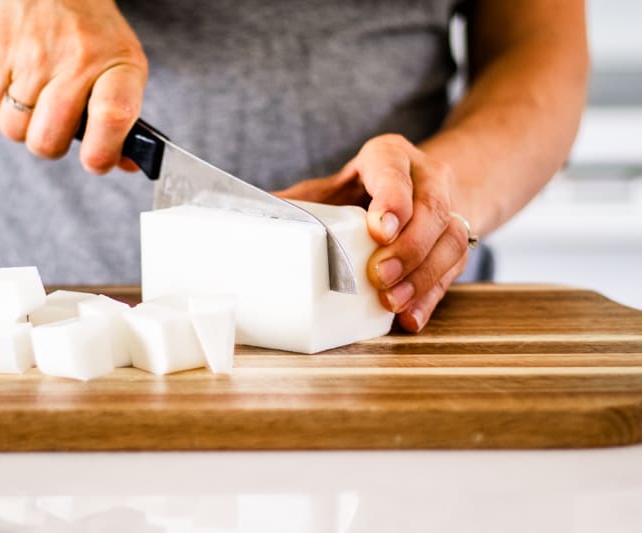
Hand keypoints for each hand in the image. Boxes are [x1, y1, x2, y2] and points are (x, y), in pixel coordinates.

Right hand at [0, 0, 146, 173]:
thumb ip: (124, 120)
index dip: (102, 152)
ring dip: (23, 125)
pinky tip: (16, 80)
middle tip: (57, 125)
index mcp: (117, 66)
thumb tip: (126, 166)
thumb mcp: (122, 66)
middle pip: (48, 140)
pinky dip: (0, 106)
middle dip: (50, 144)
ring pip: (14, 130)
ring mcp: (30, 58)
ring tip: (36, 97)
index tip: (95, 161)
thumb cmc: (91, 35)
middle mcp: (74, 62)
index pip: (112, 116)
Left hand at [275, 135, 471, 331]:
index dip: (392, 199)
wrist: (417, 188)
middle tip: (379, 275)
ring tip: (392, 302)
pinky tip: (411, 317)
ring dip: (422, 276)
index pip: (395, 171)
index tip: (380, 229)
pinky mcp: (454, 243)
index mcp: (389, 157)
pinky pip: (453, 269)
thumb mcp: (332, 188)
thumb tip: (253, 220)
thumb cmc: (363, 190)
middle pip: (430, 211)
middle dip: (407, 247)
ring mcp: (448, 210)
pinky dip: (431, 296)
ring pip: (449, 241)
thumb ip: (300, 203)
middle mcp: (426, 179)